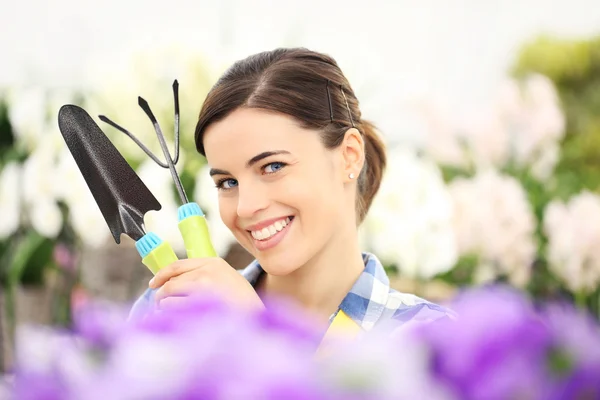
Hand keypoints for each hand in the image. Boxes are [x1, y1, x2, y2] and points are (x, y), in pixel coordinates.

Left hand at [149, 257, 263, 311]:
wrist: (258, 318)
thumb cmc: (242, 303)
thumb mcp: (227, 279)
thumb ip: (204, 277)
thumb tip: (171, 285)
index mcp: (213, 263)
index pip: (178, 265)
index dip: (162, 275)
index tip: (153, 284)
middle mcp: (207, 271)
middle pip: (171, 282)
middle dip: (162, 295)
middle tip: (161, 307)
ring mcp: (204, 287)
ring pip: (169, 295)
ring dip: (165, 307)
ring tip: (172, 316)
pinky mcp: (200, 304)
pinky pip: (173, 307)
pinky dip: (170, 315)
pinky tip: (178, 320)